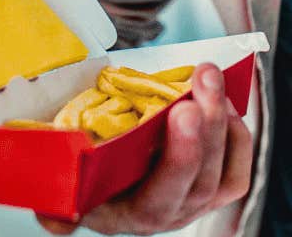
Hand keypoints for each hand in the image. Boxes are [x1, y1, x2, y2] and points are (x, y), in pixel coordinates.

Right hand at [36, 64, 253, 234]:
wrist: (110, 186)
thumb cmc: (86, 178)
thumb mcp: (64, 188)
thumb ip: (55, 204)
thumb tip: (53, 216)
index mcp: (128, 215)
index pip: (158, 198)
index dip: (179, 156)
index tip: (181, 111)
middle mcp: (168, 215)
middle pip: (199, 181)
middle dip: (207, 125)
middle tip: (203, 78)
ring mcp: (196, 204)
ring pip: (223, 172)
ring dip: (222, 119)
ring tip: (209, 75)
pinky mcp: (216, 189)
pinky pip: (238, 168)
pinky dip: (237, 133)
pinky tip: (222, 101)